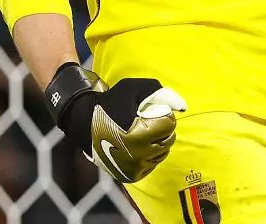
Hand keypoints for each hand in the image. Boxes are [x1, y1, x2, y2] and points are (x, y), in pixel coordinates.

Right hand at [46, 64, 186, 182]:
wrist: (84, 123)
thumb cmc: (110, 103)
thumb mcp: (133, 89)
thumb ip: (158, 91)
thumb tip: (182, 106)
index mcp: (139, 134)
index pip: (169, 124)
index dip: (162, 114)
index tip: (149, 112)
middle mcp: (138, 155)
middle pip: (169, 139)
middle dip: (162, 128)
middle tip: (148, 121)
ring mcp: (134, 168)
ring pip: (162, 152)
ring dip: (158, 141)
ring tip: (143, 132)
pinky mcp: (131, 176)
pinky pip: (152, 164)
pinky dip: (150, 154)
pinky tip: (138, 145)